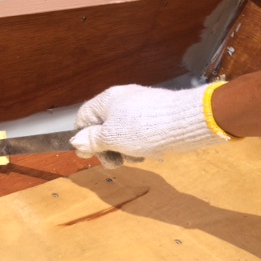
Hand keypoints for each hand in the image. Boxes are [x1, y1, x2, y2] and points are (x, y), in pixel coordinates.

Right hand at [70, 84, 226, 167]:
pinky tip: (149, 152)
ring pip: (122, 132)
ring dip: (125, 148)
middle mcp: (121, 99)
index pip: (84, 117)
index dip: (84, 137)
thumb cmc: (143, 128)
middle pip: (103, 127)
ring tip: (136, 157)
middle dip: (107, 147)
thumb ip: (91, 140)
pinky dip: (140, 143)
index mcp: (106, 100)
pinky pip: (140, 131)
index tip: (91, 155)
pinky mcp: (156, 113)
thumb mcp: (111, 138)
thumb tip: (75, 142)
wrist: (186, 122)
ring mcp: (140, 105)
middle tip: (116, 162)